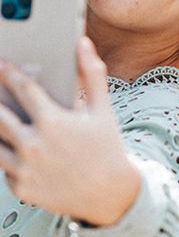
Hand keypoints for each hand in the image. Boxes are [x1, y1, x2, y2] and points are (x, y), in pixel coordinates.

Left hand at [0, 37, 140, 225]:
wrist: (110, 193)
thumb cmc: (107, 146)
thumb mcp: (102, 108)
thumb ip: (91, 73)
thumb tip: (83, 43)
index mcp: (54, 122)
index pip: (24, 89)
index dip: (9, 74)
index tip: (1, 64)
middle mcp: (34, 145)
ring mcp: (24, 169)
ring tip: (2, 117)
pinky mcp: (20, 188)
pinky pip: (3, 166)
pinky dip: (7, 154)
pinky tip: (12, 145)